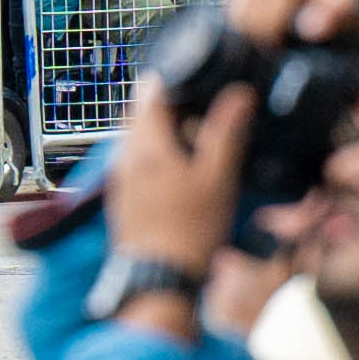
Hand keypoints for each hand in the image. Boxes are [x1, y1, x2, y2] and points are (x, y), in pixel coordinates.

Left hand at [104, 0, 358, 288]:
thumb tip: (238, 93)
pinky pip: (138, 166)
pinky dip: (158, 160)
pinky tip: (183, 175)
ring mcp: (120, 181)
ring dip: (165, 135)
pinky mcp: (123, 202)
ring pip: (139, 141)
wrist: (160, 282)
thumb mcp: (218, 178)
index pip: (151, 91)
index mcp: (145, 144)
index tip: (200, 76)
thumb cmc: (190, 231)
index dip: (175, 79)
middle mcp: (124, 157)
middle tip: (205, 110)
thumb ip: (226, 132)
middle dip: (170, 107)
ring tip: (199, 142)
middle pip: (142, 114)